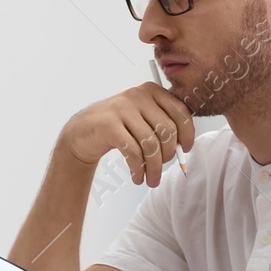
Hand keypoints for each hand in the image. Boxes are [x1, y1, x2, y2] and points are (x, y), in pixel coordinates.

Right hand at [60, 82, 194, 188]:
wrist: (82, 131)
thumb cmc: (118, 127)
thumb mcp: (143, 118)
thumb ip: (163, 124)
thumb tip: (183, 146)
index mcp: (151, 91)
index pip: (180, 112)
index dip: (188, 134)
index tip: (185, 150)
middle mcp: (138, 95)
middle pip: (167, 131)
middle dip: (168, 156)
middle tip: (161, 170)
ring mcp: (122, 109)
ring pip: (150, 144)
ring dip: (153, 168)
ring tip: (150, 179)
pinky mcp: (108, 125)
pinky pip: (133, 152)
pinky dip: (138, 168)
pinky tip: (137, 176)